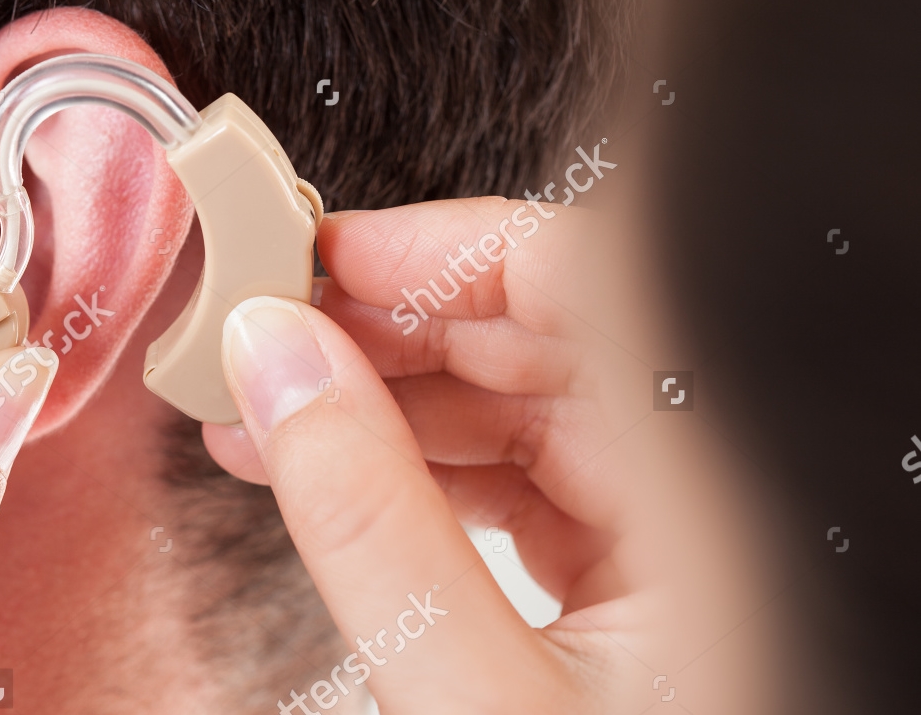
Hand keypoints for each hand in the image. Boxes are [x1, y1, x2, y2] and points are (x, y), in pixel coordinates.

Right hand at [204, 198, 749, 712]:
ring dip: (383, 405)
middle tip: (269, 331)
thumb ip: (369, 525)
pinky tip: (329, 473)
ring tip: (266, 411)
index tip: (325, 257)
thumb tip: (277, 364)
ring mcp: (669, 542)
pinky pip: (520, 484)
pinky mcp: (627, 584)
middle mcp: (704, 500)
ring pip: (521, 414)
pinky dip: (415, 473)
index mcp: (707, 500)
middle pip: (544, 344)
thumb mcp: (470, 691)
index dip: (448, 251)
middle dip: (388, 331)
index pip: (591, 288)